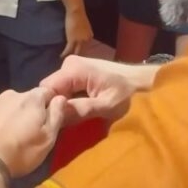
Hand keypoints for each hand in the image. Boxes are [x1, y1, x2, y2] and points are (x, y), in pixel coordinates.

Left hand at [0, 88, 66, 177]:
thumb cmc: (21, 151)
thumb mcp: (48, 138)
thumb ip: (57, 115)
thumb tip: (61, 97)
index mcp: (31, 98)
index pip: (47, 92)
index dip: (50, 104)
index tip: (49, 118)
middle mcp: (10, 94)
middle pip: (25, 98)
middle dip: (28, 110)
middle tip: (28, 131)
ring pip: (5, 106)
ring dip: (9, 116)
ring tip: (8, 135)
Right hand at [41, 55, 156, 123]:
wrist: (141, 81)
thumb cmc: (127, 93)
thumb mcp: (106, 105)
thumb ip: (81, 109)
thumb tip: (57, 116)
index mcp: (73, 69)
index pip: (46, 89)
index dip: (48, 107)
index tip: (55, 122)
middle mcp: (68, 64)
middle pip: (49, 89)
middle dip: (55, 106)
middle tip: (65, 122)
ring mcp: (72, 66)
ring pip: (56, 90)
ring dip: (62, 104)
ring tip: (72, 117)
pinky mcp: (76, 71)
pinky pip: (64, 87)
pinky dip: (68, 99)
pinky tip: (77, 108)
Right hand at [61, 6, 93, 57]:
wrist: (76, 12)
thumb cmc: (79, 15)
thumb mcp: (84, 25)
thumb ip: (83, 32)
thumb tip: (79, 34)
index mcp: (90, 36)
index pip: (87, 47)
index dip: (82, 51)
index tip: (77, 54)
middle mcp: (86, 40)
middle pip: (82, 51)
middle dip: (77, 56)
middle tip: (72, 60)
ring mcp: (80, 41)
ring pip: (75, 52)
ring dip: (70, 56)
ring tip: (66, 60)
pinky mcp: (72, 40)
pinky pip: (68, 50)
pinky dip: (64, 54)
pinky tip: (61, 56)